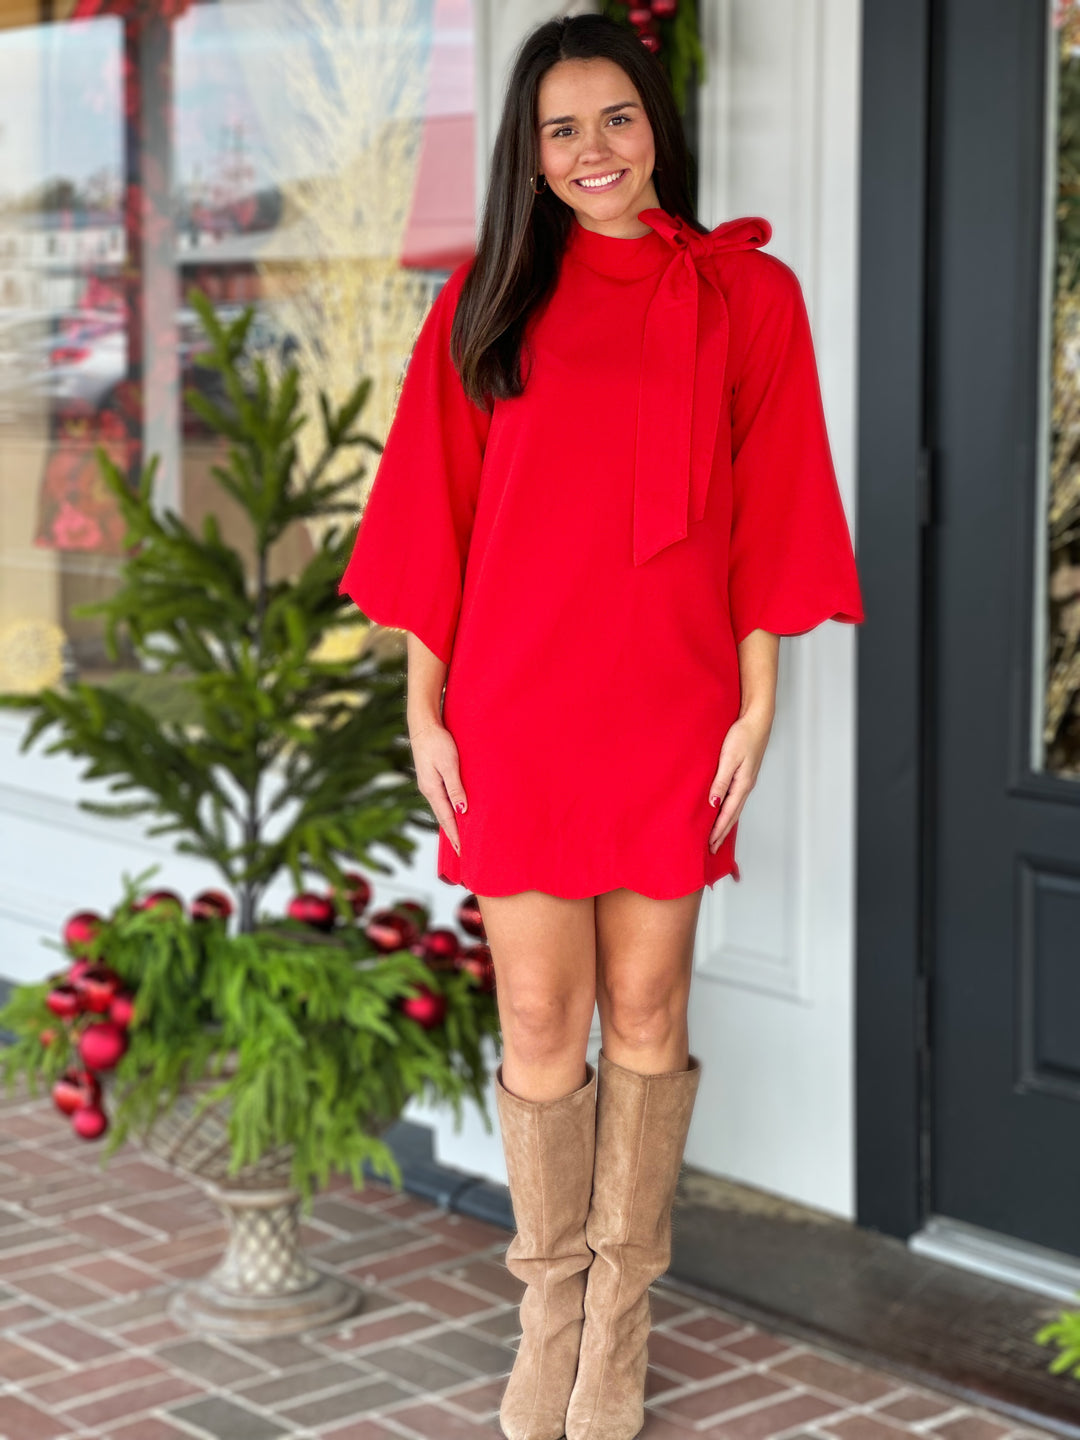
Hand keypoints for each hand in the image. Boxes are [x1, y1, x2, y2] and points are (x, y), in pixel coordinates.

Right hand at [409, 716, 466, 853]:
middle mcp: (429, 790)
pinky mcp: (431, 778)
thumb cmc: (437, 742)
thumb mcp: (449, 765)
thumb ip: (456, 788)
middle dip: (452, 835)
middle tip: (462, 852)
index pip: (447, 819)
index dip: (455, 836)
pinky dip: (448, 811)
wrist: (423, 725)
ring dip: (450, 824)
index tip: (462, 852)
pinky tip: (453, 813)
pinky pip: (441, 800)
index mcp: (432, 790)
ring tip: (459, 838)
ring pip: (441, 809)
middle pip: (442, 818)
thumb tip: (462, 811)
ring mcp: (429, 785)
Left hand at [707, 707, 773, 852]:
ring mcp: (746, 781)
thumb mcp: (729, 758)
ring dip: (726, 823)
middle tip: (712, 848)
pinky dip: (729, 810)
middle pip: (732, 815)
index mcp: (742, 784)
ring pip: (735, 808)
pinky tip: (724, 811)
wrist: (757, 720)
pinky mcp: (744, 774)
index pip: (727, 814)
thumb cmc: (743, 735)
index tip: (709, 845)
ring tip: (717, 836)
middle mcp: (745, 786)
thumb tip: (714, 804)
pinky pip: (735, 798)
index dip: (718, 831)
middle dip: (722, 833)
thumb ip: (720, 781)